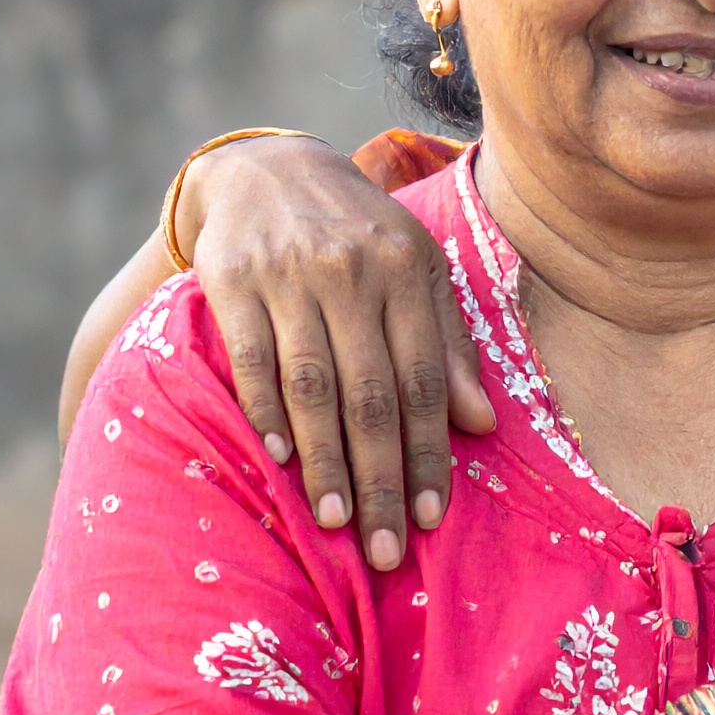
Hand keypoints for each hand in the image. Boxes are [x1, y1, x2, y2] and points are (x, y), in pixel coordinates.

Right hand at [181, 135, 495, 568]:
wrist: (265, 167)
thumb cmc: (358, 233)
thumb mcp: (416, 270)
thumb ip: (447, 344)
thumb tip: (482, 426)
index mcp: (406, 271)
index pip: (423, 378)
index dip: (427, 451)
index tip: (428, 516)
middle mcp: (351, 272)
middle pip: (371, 393)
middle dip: (381, 475)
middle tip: (382, 546)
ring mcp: (289, 275)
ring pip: (313, 384)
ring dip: (325, 459)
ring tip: (336, 519)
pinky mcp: (232, 279)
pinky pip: (252, 358)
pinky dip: (265, 411)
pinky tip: (279, 458)